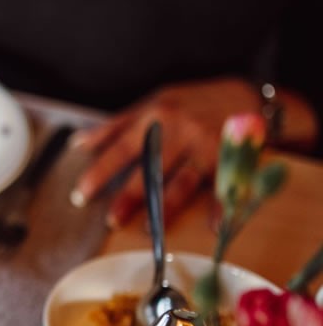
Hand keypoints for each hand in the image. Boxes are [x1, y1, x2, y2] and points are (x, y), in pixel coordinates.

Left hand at [68, 77, 261, 227]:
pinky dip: (221, 207)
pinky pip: (226, 186)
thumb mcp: (152, 103)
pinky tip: (214, 227)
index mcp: (156, 115)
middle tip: (112, 219)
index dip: (101, 172)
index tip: (81, 194)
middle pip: (151, 168)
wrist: (247, 94)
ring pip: (184, 181)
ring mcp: (207, 144)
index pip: (122, 147)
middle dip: (131, 195)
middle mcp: (181, 130)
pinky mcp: (232, 158)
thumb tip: (78, 144)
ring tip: (150, 231)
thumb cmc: (191, 102)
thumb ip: (115, 126)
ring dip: (167, 207)